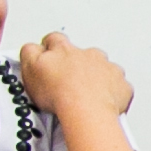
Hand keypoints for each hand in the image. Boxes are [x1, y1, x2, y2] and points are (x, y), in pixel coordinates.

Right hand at [14, 32, 133, 120]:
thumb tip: (32, 48)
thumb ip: (29, 53)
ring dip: (95, 77)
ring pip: (102, 68)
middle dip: (75, 65)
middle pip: (80, 54)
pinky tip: (102, 103)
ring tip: (86, 95)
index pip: (54, 39)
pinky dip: (112, 93)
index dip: (50, 48)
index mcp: (64, 50)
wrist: (87, 111)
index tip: (49, 56)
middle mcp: (89, 55)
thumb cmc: (60, 95)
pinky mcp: (122, 85)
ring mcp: (108, 69)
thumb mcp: (30, 69)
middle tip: (68, 83)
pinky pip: (118, 86)